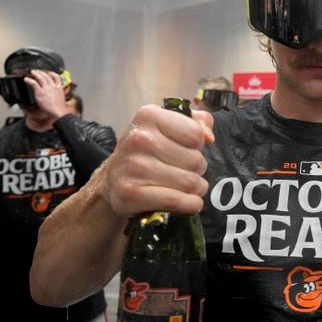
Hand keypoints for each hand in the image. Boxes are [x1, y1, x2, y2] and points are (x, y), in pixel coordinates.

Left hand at [25, 69, 68, 117]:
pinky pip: (34, 83)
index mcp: (59, 87)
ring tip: (32, 72)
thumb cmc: (59, 107)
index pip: (56, 77)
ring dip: (36, 73)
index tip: (49, 72)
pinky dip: (29, 80)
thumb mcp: (61, 98)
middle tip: (37, 71)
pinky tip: (26, 79)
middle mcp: (53, 86)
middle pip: (47, 75)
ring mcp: (46, 88)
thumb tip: (55, 94)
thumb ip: (58, 93)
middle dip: (42, 72)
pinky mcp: (40, 92)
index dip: (52, 73)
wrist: (58, 111)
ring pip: (40, 77)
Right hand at [96, 105, 214, 216]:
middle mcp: (139, 138)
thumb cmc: (147, 152)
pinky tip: (188, 202)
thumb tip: (208, 137)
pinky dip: (190, 205)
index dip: (197, 146)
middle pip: (196, 160)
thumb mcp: (167, 127)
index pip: (196, 134)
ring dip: (196, 189)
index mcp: (149, 116)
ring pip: (190, 183)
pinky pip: (176, 201)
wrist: (113, 180)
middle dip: (197, 170)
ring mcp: (133, 166)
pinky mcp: (130, 193)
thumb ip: (196, 123)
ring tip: (186, 187)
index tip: (185, 150)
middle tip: (185, 172)